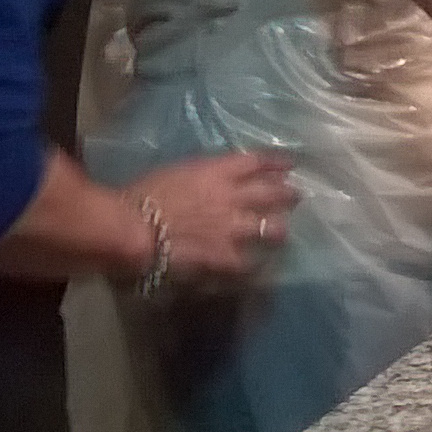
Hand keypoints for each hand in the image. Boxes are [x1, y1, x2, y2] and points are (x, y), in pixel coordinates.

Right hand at [127, 150, 299, 278]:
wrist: (134, 229)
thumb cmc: (142, 196)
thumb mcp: (175, 172)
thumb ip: (201, 174)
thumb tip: (212, 179)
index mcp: (216, 171)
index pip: (255, 162)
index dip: (276, 163)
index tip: (289, 165)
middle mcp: (232, 196)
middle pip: (272, 192)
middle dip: (288, 194)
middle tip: (296, 197)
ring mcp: (233, 228)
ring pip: (272, 228)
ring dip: (279, 230)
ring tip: (283, 234)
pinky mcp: (226, 256)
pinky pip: (250, 263)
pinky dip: (255, 265)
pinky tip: (259, 269)